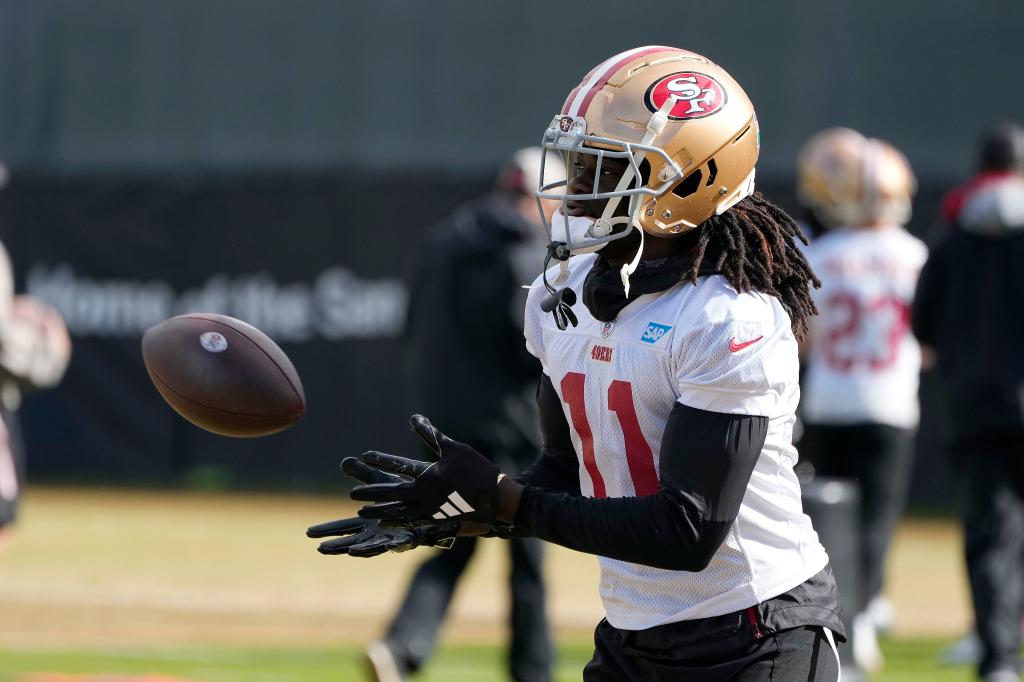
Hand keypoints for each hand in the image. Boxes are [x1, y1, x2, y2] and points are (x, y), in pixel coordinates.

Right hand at [307, 456, 456, 555]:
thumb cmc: (410, 496)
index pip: (345, 526)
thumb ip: (365, 475)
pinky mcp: (409, 538)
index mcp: (371, 521)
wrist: (440, 503)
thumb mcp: (384, 483)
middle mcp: (379, 532)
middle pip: (352, 539)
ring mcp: (392, 537)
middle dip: (335, 544)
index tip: (308, 533)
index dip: (328, 530)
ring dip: (354, 548)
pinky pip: (392, 545)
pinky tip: (363, 550)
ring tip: (338, 551)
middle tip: (316, 546)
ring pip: (369, 546)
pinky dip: (377, 547)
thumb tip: (344, 462)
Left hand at [349, 415, 498, 526]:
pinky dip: (399, 523)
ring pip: (400, 514)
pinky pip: (413, 524)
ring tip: (364, 512)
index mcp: (427, 480)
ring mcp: (431, 512)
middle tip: (353, 495)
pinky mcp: (438, 522)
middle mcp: (425, 498)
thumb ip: (431, 435)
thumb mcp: (452, 448)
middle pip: (392, 497)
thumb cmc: (475, 470)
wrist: (496, 498)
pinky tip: (389, 522)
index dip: (377, 472)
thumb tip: (414, 418)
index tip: (361, 467)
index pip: (395, 475)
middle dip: (372, 495)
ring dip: (381, 511)